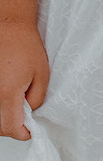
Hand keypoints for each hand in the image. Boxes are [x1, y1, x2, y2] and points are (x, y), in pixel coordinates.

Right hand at [0, 20, 48, 141]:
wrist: (8, 28)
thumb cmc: (24, 45)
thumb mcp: (41, 74)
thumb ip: (36, 98)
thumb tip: (30, 114)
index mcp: (6, 95)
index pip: (11, 128)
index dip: (23, 132)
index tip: (31, 129)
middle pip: (0, 127)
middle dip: (14, 126)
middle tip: (27, 115)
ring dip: (4, 117)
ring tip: (18, 100)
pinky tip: (7, 94)